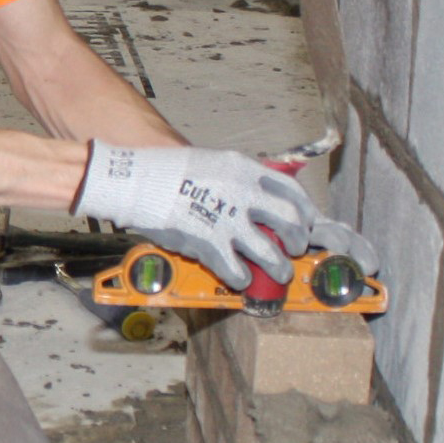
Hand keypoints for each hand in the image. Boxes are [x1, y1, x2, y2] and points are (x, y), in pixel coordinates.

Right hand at [73, 142, 371, 290]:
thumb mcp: (211, 162)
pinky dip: (243, 278)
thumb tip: (255, 198)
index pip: (290, 189)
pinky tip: (241, 279)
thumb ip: (237, 179)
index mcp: (244, 169)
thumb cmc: (168, 171)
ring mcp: (228, 220)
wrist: (136, 181)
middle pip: (290, 221)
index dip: (304, 209)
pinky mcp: (210, 244)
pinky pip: (237, 269)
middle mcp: (243, 193)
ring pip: (270, 252)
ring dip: (278, 267)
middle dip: (298, 240)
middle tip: (294, 249)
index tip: (308, 220)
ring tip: (278, 273)